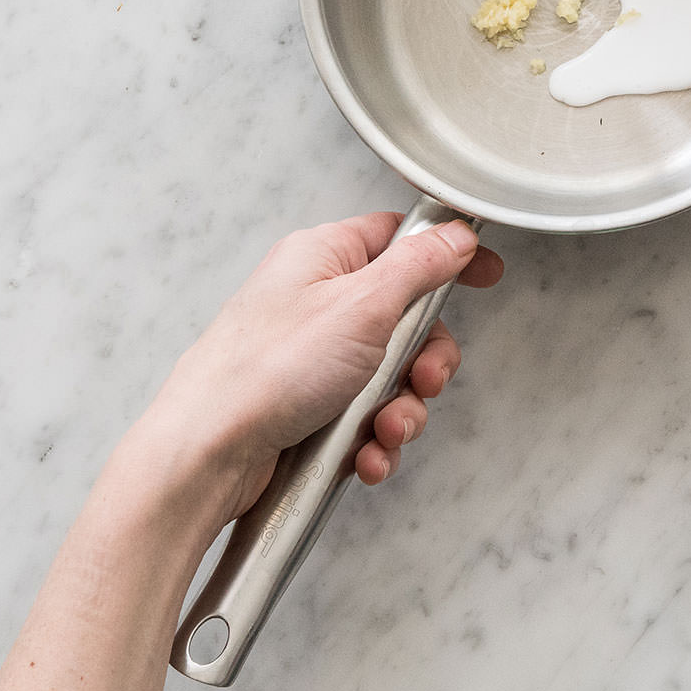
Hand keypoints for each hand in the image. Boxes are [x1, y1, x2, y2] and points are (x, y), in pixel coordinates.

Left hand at [141, 212, 503, 527]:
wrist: (204, 454)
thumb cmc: (264, 371)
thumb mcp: (361, 304)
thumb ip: (419, 266)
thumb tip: (456, 234)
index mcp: (324, 258)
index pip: (399, 238)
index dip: (446, 255)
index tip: (485, 274)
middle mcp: (316, 303)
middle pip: (405, 319)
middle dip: (425, 361)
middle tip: (424, 379)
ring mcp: (311, 359)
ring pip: (390, 377)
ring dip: (402, 409)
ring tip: (385, 430)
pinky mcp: (306, 409)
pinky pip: (364, 419)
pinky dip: (374, 440)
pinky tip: (367, 455)